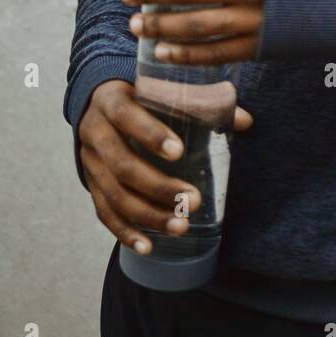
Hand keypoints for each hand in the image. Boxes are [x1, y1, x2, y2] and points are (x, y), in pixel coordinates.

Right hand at [79, 78, 253, 254]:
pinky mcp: (90, 184)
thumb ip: (200, 102)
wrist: (97, 103)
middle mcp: (95, 132)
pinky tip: (148, 247)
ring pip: (114, 195)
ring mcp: (89, 162)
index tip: (179, 152)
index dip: (150, 134)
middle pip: (122, 165)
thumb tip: (246, 121)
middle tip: (193, 201)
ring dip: (148, 215)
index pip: (126, 117)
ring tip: (181, 226)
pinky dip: (125, 232)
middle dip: (158, 187)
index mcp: (112, 101)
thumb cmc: (140, 96)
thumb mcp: (160, 90)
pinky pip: (104, 212)